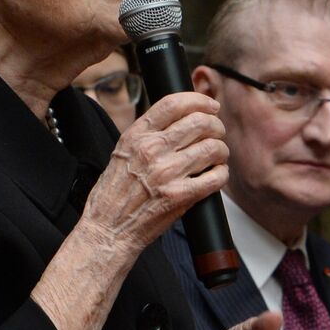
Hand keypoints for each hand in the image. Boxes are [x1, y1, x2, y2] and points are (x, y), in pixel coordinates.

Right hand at [78, 91, 228, 258]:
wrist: (108, 229)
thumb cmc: (114, 194)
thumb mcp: (122, 152)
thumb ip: (147, 134)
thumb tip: (180, 118)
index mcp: (136, 135)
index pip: (174, 104)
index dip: (199, 100)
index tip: (210, 105)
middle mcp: (152, 150)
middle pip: (200, 122)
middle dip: (216, 126)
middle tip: (217, 134)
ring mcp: (167, 173)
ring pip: (213, 148)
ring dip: (221, 150)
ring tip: (217, 156)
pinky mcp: (180, 196)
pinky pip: (216, 176)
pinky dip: (222, 174)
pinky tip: (216, 175)